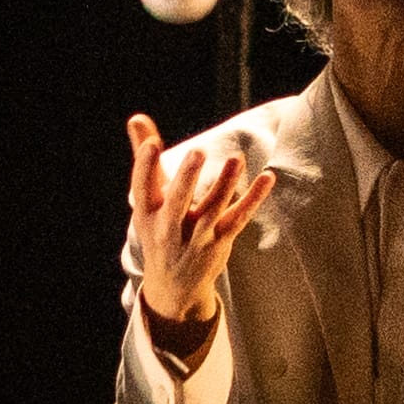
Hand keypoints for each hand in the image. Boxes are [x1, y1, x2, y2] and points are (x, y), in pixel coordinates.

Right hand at [126, 112, 280, 337]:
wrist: (172, 287)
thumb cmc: (159, 229)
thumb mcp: (148, 199)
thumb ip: (145, 157)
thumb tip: (136, 117)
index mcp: (146, 213)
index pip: (142, 188)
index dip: (144, 166)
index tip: (151, 144)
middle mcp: (168, 228)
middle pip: (177, 202)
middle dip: (186, 178)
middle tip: (197, 152)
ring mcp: (195, 237)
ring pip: (211, 210)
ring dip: (225, 184)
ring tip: (236, 158)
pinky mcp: (219, 242)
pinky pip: (238, 218)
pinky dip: (253, 199)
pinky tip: (267, 177)